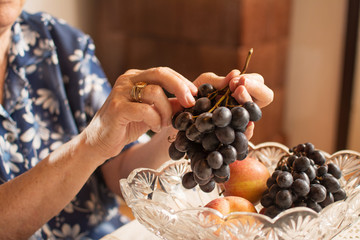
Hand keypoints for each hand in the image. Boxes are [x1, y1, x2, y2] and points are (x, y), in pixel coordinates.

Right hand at [82, 67, 196, 161]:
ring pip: (154, 92)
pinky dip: (155, 120)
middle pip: (160, 73)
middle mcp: (127, 80)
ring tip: (164, 123)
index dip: (182, 82)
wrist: (99, 142)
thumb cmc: (126, 126)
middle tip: (190, 102)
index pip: (164, 72)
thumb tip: (190, 102)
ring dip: (166, 111)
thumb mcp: (151, 113)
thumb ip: (168, 105)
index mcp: (136, 77)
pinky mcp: (117, 108)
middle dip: (180, 87)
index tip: (195, 94)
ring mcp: (120, 92)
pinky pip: (145, 110)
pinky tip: (154, 128)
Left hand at [193, 69, 272, 138]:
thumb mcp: (205, 84)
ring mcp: (241, 122)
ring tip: (235, 94)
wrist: (183, 114)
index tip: (236, 81)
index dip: (252, 80)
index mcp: (242, 91)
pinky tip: (245, 124)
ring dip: (248, 102)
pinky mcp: (233, 138)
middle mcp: (245, 106)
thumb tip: (236, 73)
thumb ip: (218, 80)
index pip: (259, 82)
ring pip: (256, 114)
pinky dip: (247, 131)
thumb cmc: (196, 97)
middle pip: (266, 96)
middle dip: (255, 89)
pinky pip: (245, 138)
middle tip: (237, 87)